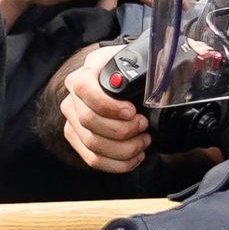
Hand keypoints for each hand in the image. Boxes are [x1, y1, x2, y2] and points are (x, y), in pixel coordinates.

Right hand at [57, 43, 149, 172]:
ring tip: (143, 141)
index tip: (131, 112)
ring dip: (124, 148)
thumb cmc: (131, 75)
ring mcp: (73, 120)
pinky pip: (93, 159)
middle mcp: (73, 97)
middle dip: (122, 130)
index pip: (84, 89)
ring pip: (92, 143)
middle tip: (144, 125)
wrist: (123, 85)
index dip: (108, 105)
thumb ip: (144, 70)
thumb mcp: (136, 65)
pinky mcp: (78, 139)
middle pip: (88, 121)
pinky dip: (118, 163)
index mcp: (85, 74)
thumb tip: (156, 78)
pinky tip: (135, 156)